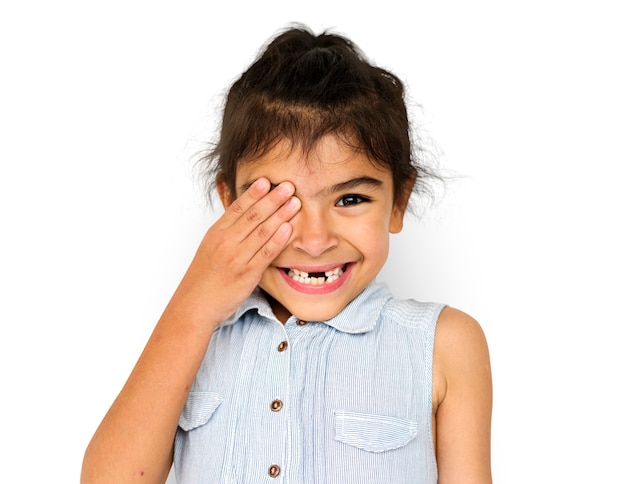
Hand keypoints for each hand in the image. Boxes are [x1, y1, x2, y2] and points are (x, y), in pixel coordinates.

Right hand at [180, 178, 299, 325]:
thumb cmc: (204, 277)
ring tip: (295, 202)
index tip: (266, 181)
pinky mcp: (247, 274)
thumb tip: (241, 213)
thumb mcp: (210, 247)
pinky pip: (266, 253)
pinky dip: (278, 239)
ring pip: (262, 231)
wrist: (195, 305)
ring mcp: (237, 258)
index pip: (237, 208)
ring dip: (280, 215)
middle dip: (272, 199)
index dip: (253, 193)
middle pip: (253, 216)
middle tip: (288, 185)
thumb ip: (226, 230)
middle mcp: (226, 242)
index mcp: (216, 233)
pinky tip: (289, 228)